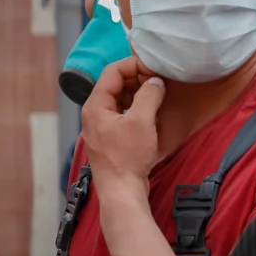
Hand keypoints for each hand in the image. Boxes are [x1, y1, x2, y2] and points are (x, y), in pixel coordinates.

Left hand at [81, 57, 165, 200]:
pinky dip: (138, 108)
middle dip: (139, 79)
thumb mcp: (142, 121)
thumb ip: (149, 95)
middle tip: (160, 82)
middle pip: (116, 84)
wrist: (122, 190)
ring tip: (159, 96)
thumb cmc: (128, 157)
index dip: (135, 65)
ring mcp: (103, 126)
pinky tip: (153, 114)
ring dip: (140, 94)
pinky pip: (124, 114)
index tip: (156, 69)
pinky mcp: (112, 137)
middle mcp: (95, 113)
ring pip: (121, 99)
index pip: (113, 72)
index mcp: (96, 105)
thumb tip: (156, 81)